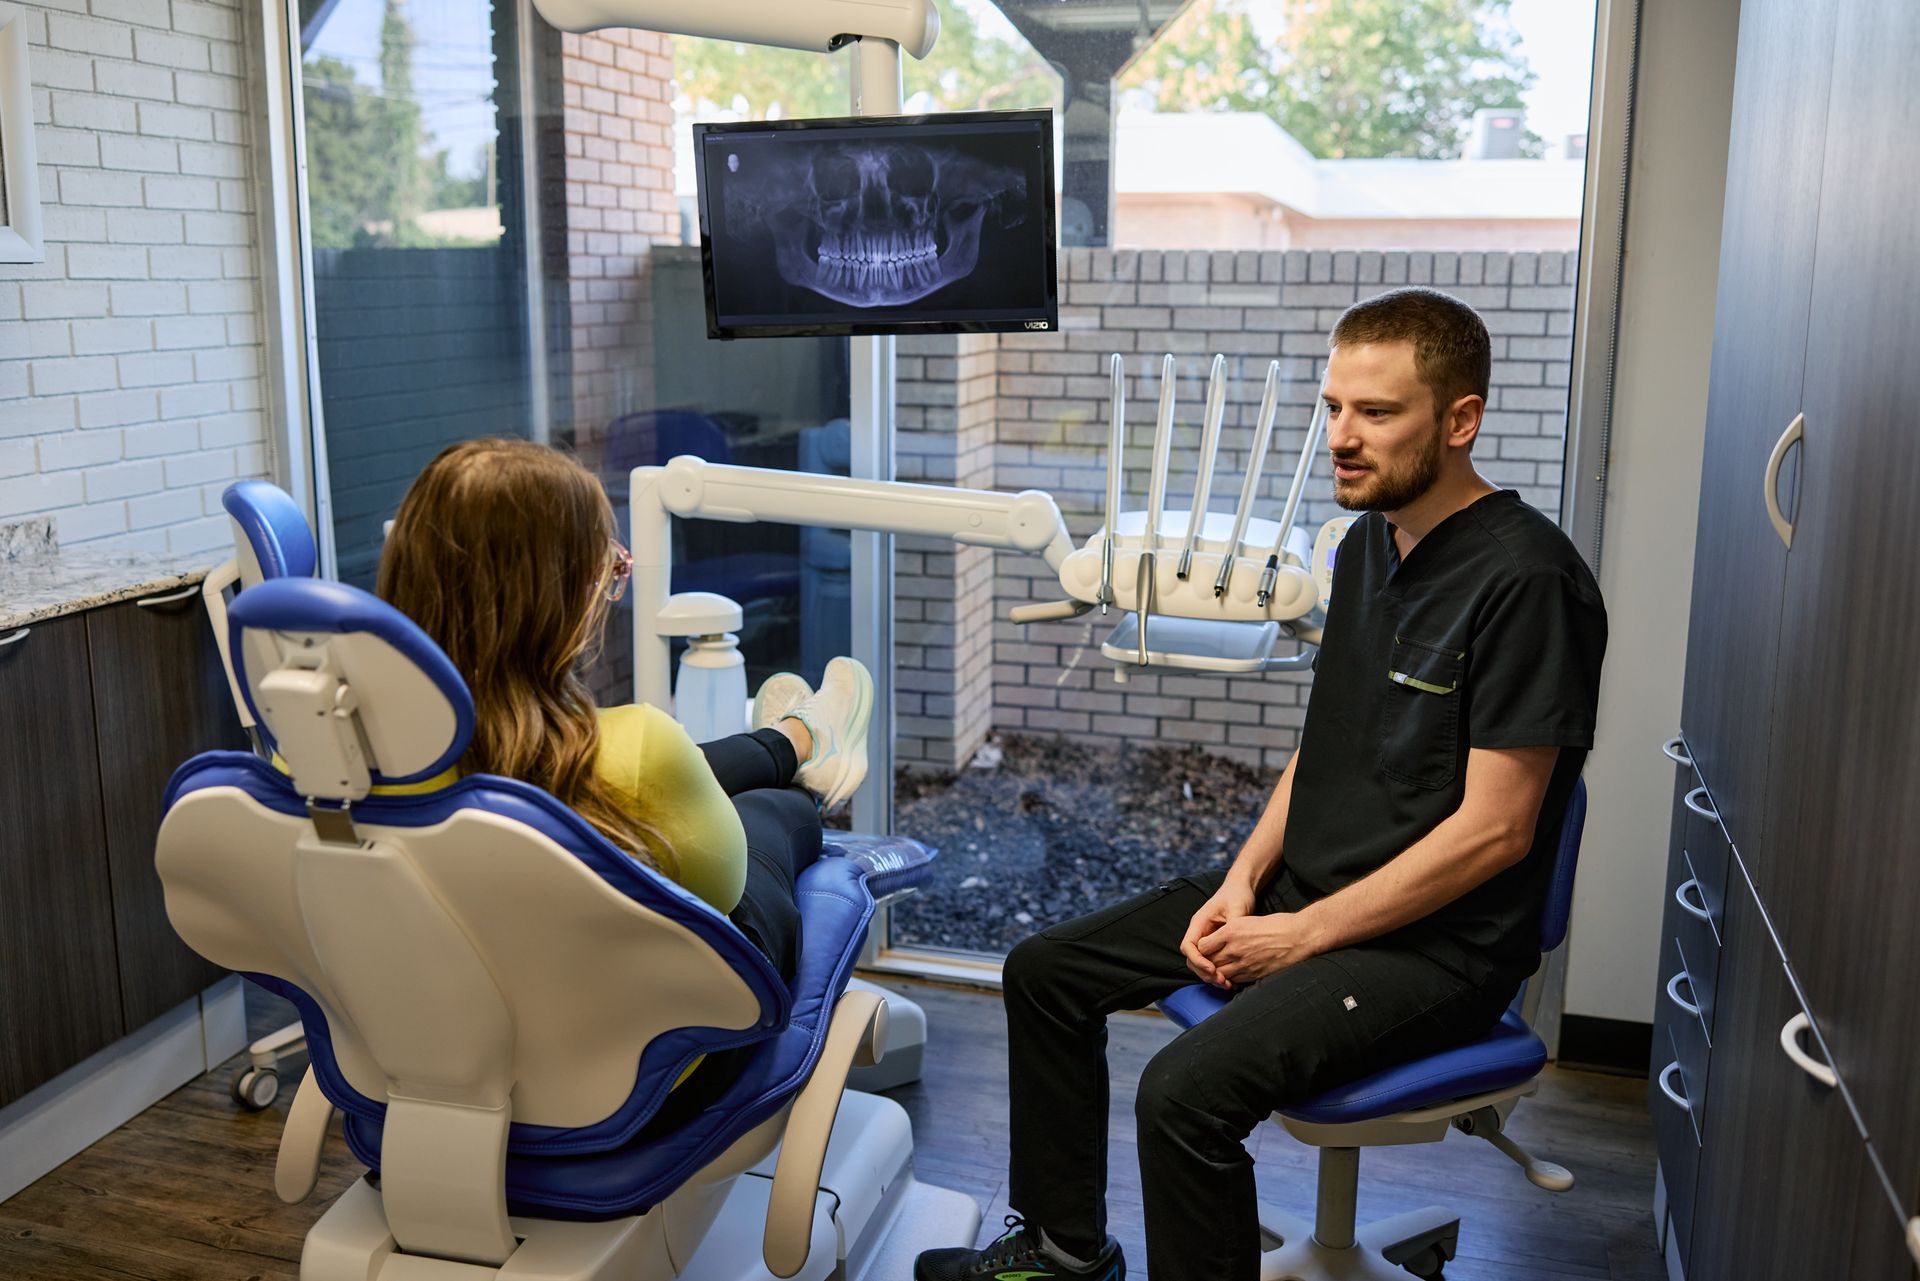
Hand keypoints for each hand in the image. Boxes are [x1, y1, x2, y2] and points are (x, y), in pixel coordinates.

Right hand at [1180, 879, 1256, 988]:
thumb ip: (1232, 926)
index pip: (1188, 946)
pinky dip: (1218, 972)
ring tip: (1227, 984)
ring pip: (1201, 963)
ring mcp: (1206, 939)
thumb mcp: (1236, 908)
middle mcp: (1199, 932)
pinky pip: (1212, 961)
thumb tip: (1231, 943)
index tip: (1212, 969)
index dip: (1198, 960)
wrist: (1241, 888)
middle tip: (1222, 981)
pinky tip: (1231, 980)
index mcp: (1199, 923)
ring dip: (1211, 975)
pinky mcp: (1216, 944)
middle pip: (1192, 959)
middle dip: (1204, 972)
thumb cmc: (1237, 895)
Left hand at [1194, 912, 1322, 986]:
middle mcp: (1234, 948)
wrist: (1298, 937)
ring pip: (1220, 974)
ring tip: (1220, 970)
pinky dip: (1231, 979)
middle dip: (1207, 963)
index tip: (1206, 948)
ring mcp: (1244, 963)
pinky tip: (1233, 976)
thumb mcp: (1248, 920)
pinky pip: (1235, 980)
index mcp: (1231, 931)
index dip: (1202, 949)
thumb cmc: (1276, 925)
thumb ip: (1231, 931)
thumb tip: (1219, 939)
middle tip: (1209, 962)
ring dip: (1218, 973)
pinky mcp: (1254, 974)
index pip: (1202, 946)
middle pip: (1209, 961)